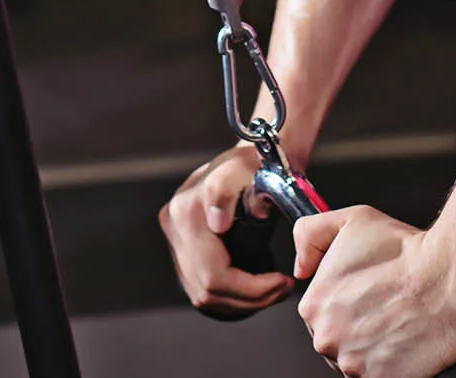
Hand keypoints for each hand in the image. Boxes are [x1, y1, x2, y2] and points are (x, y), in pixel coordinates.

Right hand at [160, 144, 294, 315]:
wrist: (254, 154)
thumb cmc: (257, 163)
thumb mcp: (245, 170)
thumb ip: (225, 190)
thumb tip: (216, 225)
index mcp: (186, 211)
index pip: (214, 274)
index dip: (250, 289)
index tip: (282, 281)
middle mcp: (173, 224)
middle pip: (207, 289)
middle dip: (249, 297)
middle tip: (282, 289)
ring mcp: (174, 236)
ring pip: (202, 293)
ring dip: (240, 300)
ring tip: (271, 290)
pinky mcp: (181, 244)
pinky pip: (200, 285)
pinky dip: (228, 294)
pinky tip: (252, 287)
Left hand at [294, 207, 455, 377]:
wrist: (450, 275)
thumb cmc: (406, 251)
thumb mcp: (349, 221)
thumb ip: (310, 236)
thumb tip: (301, 267)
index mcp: (314, 305)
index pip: (321, 315)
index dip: (347, 305)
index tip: (367, 298)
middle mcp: (327, 338)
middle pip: (337, 341)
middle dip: (358, 328)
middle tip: (385, 310)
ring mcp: (354, 364)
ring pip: (358, 362)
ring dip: (374, 348)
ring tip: (399, 324)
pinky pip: (380, 376)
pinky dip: (394, 365)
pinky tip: (407, 341)